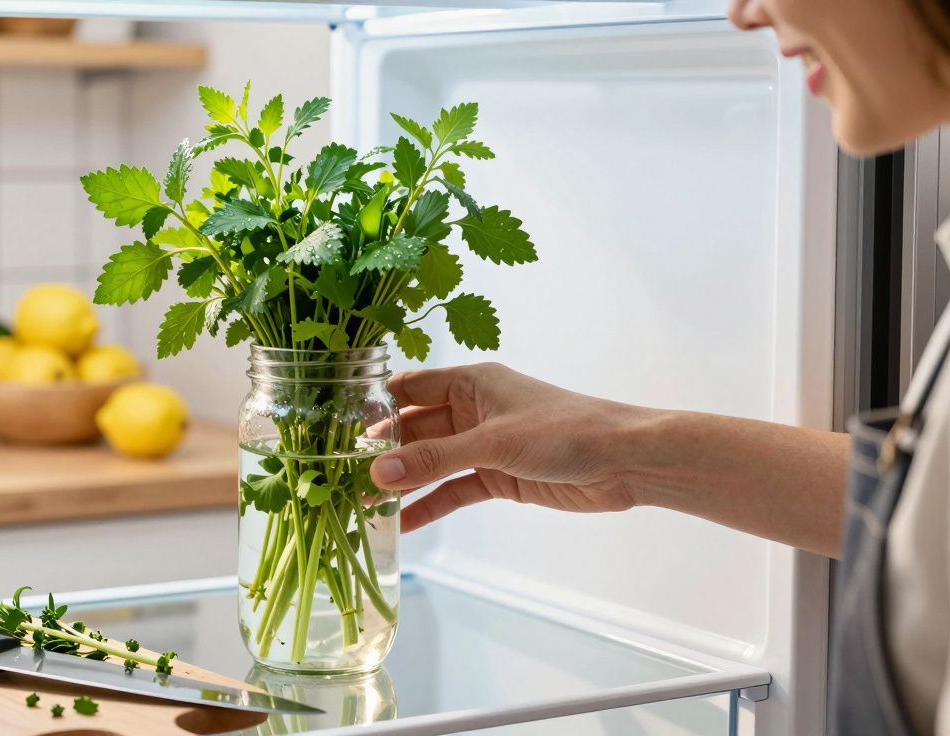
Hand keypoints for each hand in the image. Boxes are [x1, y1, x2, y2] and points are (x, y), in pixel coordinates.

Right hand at [369, 362, 646, 531]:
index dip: (377, 407)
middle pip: (416, 429)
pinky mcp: (498, 476)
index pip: (411, 388)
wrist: (625, 461)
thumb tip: (378, 473)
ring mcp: (484, 444)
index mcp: (472, 382)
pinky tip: (403, 524)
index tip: (339, 430)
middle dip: (384, 453)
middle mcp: (473, 409)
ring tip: (365, 507)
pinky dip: (431, 504)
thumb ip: (434, 460)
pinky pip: (454, 489)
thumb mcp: (492, 444)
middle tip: (344, 478)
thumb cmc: (563, 431)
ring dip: (404, 482)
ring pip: (432, 462)